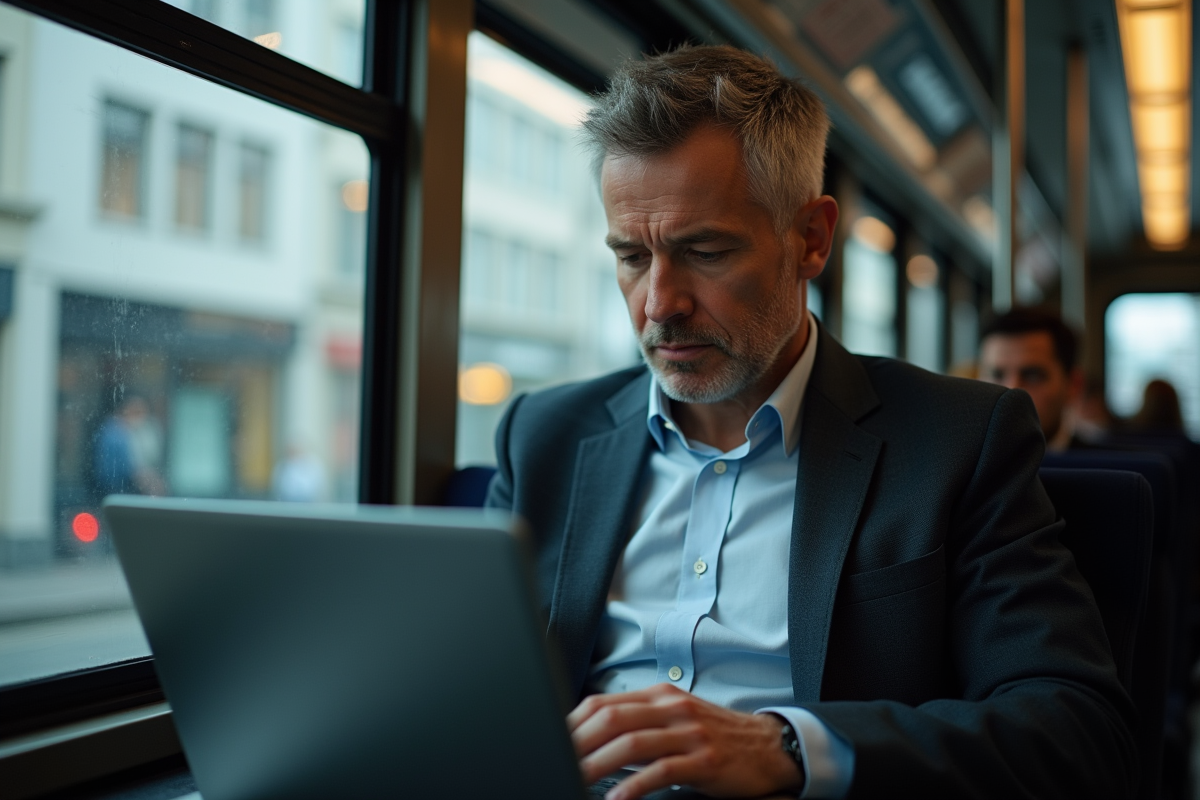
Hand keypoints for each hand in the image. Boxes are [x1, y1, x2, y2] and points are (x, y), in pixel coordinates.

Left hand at [567, 683, 803, 799]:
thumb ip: (638, 719)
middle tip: (557, 761)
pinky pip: (661, 771)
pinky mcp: (704, 760)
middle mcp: (671, 708)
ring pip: (632, 744)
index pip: (603, 703)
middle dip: (578, 743)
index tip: (554, 742)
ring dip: (598, 765)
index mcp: (658, 696)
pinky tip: (617, 799)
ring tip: (577, 780)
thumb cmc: (713, 734)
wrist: (767, 746)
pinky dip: (635, 787)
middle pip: (612, 719)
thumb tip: (592, 733)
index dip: (573, 723)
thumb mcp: (674, 716)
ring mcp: (689, 733)